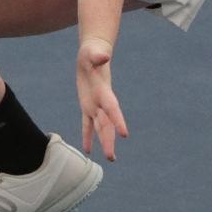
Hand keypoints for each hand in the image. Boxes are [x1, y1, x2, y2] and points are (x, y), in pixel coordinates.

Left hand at [76, 37, 128, 160]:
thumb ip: (98, 56)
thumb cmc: (93, 53)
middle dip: (109, 140)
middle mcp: (102, 102)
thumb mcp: (92, 53)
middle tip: (112, 158)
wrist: (93, 55)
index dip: (118, 120)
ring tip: (110, 159)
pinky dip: (87, 136)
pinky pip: (87, 124)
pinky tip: (87, 150)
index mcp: (104, 91)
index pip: (112, 109)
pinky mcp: (87, 106)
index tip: (125, 135)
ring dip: (103, 142)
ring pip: (100, 127)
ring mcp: (95, 105)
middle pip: (107, 124)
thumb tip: (104, 56)